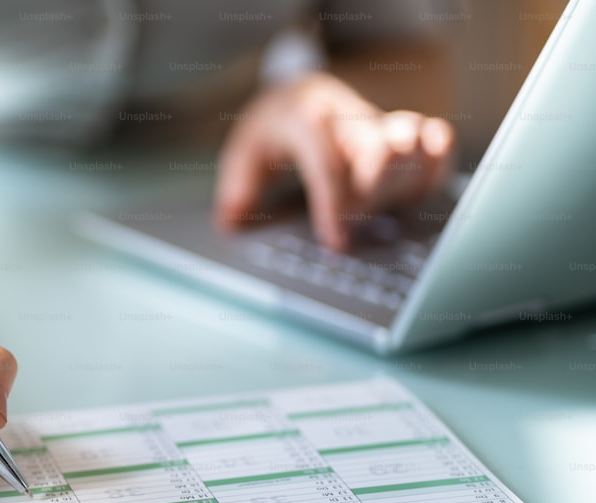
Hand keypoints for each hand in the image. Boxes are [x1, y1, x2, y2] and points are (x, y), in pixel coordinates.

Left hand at [214, 72, 455, 250]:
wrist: (300, 92)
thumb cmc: (274, 127)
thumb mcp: (244, 150)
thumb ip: (237, 187)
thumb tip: (232, 222)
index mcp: (306, 115)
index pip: (327, 161)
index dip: (334, 206)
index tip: (337, 243)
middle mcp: (348, 116)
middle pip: (379, 152)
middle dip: (370, 197)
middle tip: (354, 224)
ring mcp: (379, 123)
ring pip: (412, 145)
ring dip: (403, 186)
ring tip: (385, 210)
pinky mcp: (402, 134)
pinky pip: (437, 141)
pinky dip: (437, 169)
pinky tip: (417, 197)